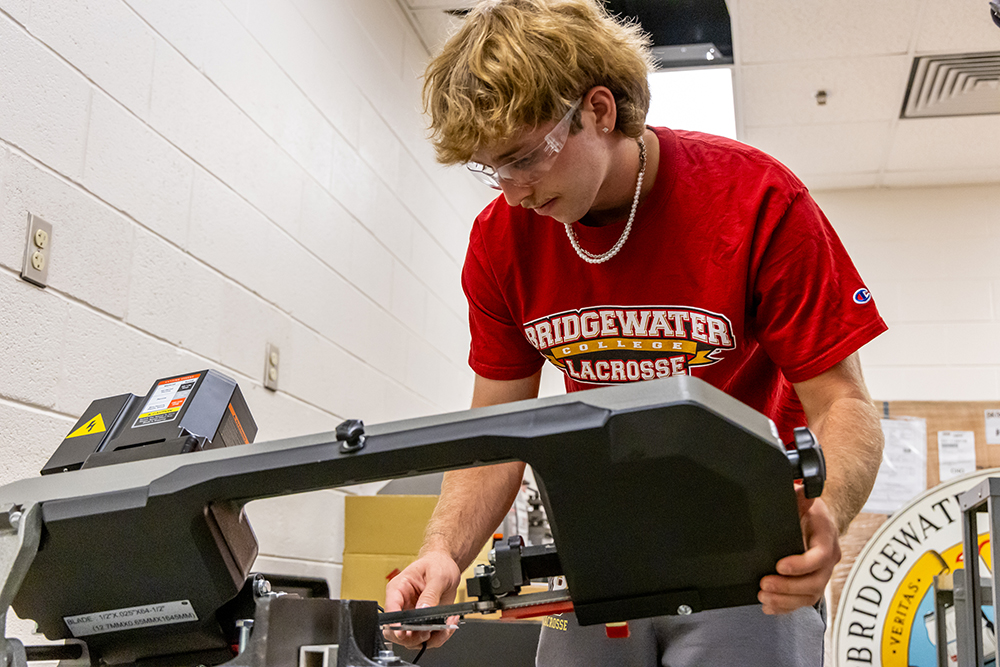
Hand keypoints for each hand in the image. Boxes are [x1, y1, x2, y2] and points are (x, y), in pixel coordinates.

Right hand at [382, 550, 462, 648]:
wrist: (446, 566)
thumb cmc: (437, 564)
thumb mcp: (437, 575)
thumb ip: (430, 594)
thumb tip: (423, 609)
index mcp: (398, 589)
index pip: (391, 610)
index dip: (395, 624)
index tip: (404, 632)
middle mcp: (402, 605)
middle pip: (397, 633)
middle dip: (412, 637)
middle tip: (427, 631)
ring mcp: (412, 617)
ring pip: (413, 641)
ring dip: (431, 638)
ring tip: (446, 626)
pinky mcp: (423, 623)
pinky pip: (428, 639)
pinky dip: (440, 636)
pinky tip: (449, 623)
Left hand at [758, 486, 840, 614]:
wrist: (821, 522)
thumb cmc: (810, 511)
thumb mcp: (805, 499)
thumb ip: (801, 496)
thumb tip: (798, 487)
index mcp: (827, 539)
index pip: (819, 557)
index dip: (800, 564)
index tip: (779, 566)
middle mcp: (828, 561)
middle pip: (814, 582)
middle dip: (788, 587)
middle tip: (764, 584)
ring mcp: (821, 575)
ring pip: (809, 596)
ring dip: (785, 600)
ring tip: (764, 597)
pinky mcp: (812, 585)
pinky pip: (802, 602)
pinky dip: (786, 607)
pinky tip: (770, 606)